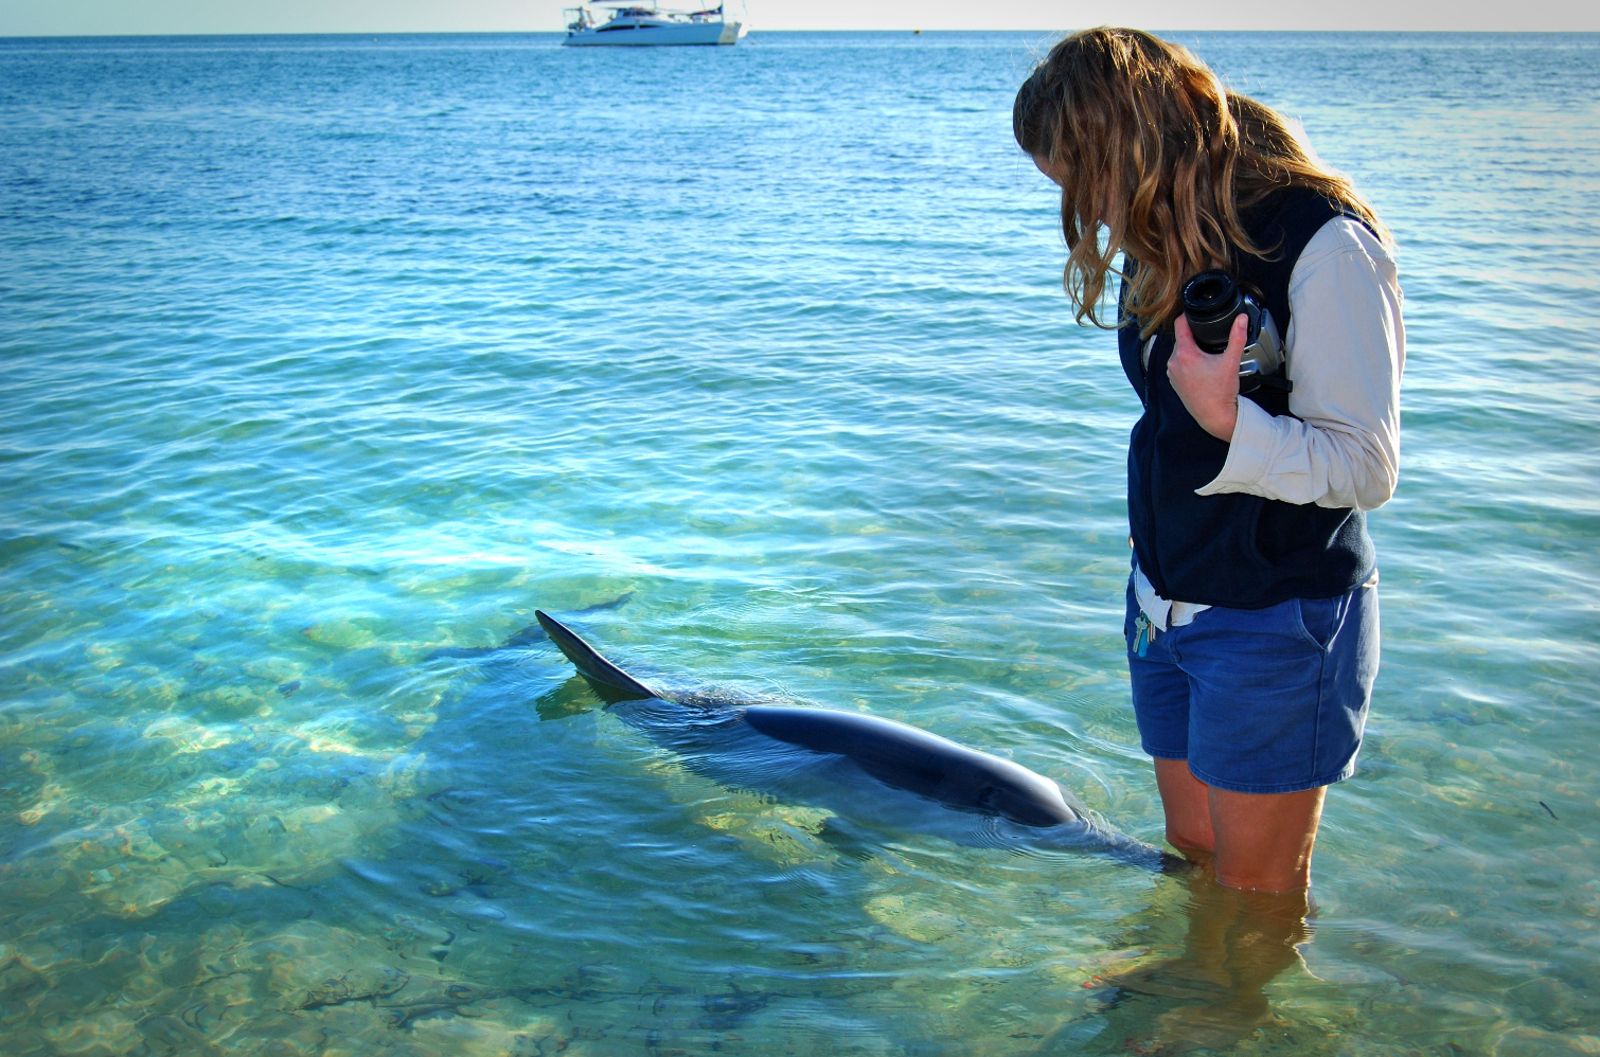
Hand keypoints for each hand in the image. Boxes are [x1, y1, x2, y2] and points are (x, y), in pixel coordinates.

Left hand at [1168, 312, 1245, 441]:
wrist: (1215, 416)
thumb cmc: (1221, 393)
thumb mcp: (1231, 361)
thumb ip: (1237, 337)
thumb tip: (1241, 319)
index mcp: (1185, 354)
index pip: (1179, 324)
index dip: (1187, 316)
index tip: (1194, 313)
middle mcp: (1174, 362)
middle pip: (1180, 338)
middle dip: (1193, 335)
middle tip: (1207, 334)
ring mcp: (1172, 373)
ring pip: (1179, 351)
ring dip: (1190, 349)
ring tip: (1206, 351)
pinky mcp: (1174, 382)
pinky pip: (1178, 364)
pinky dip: (1187, 361)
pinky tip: (1201, 365)